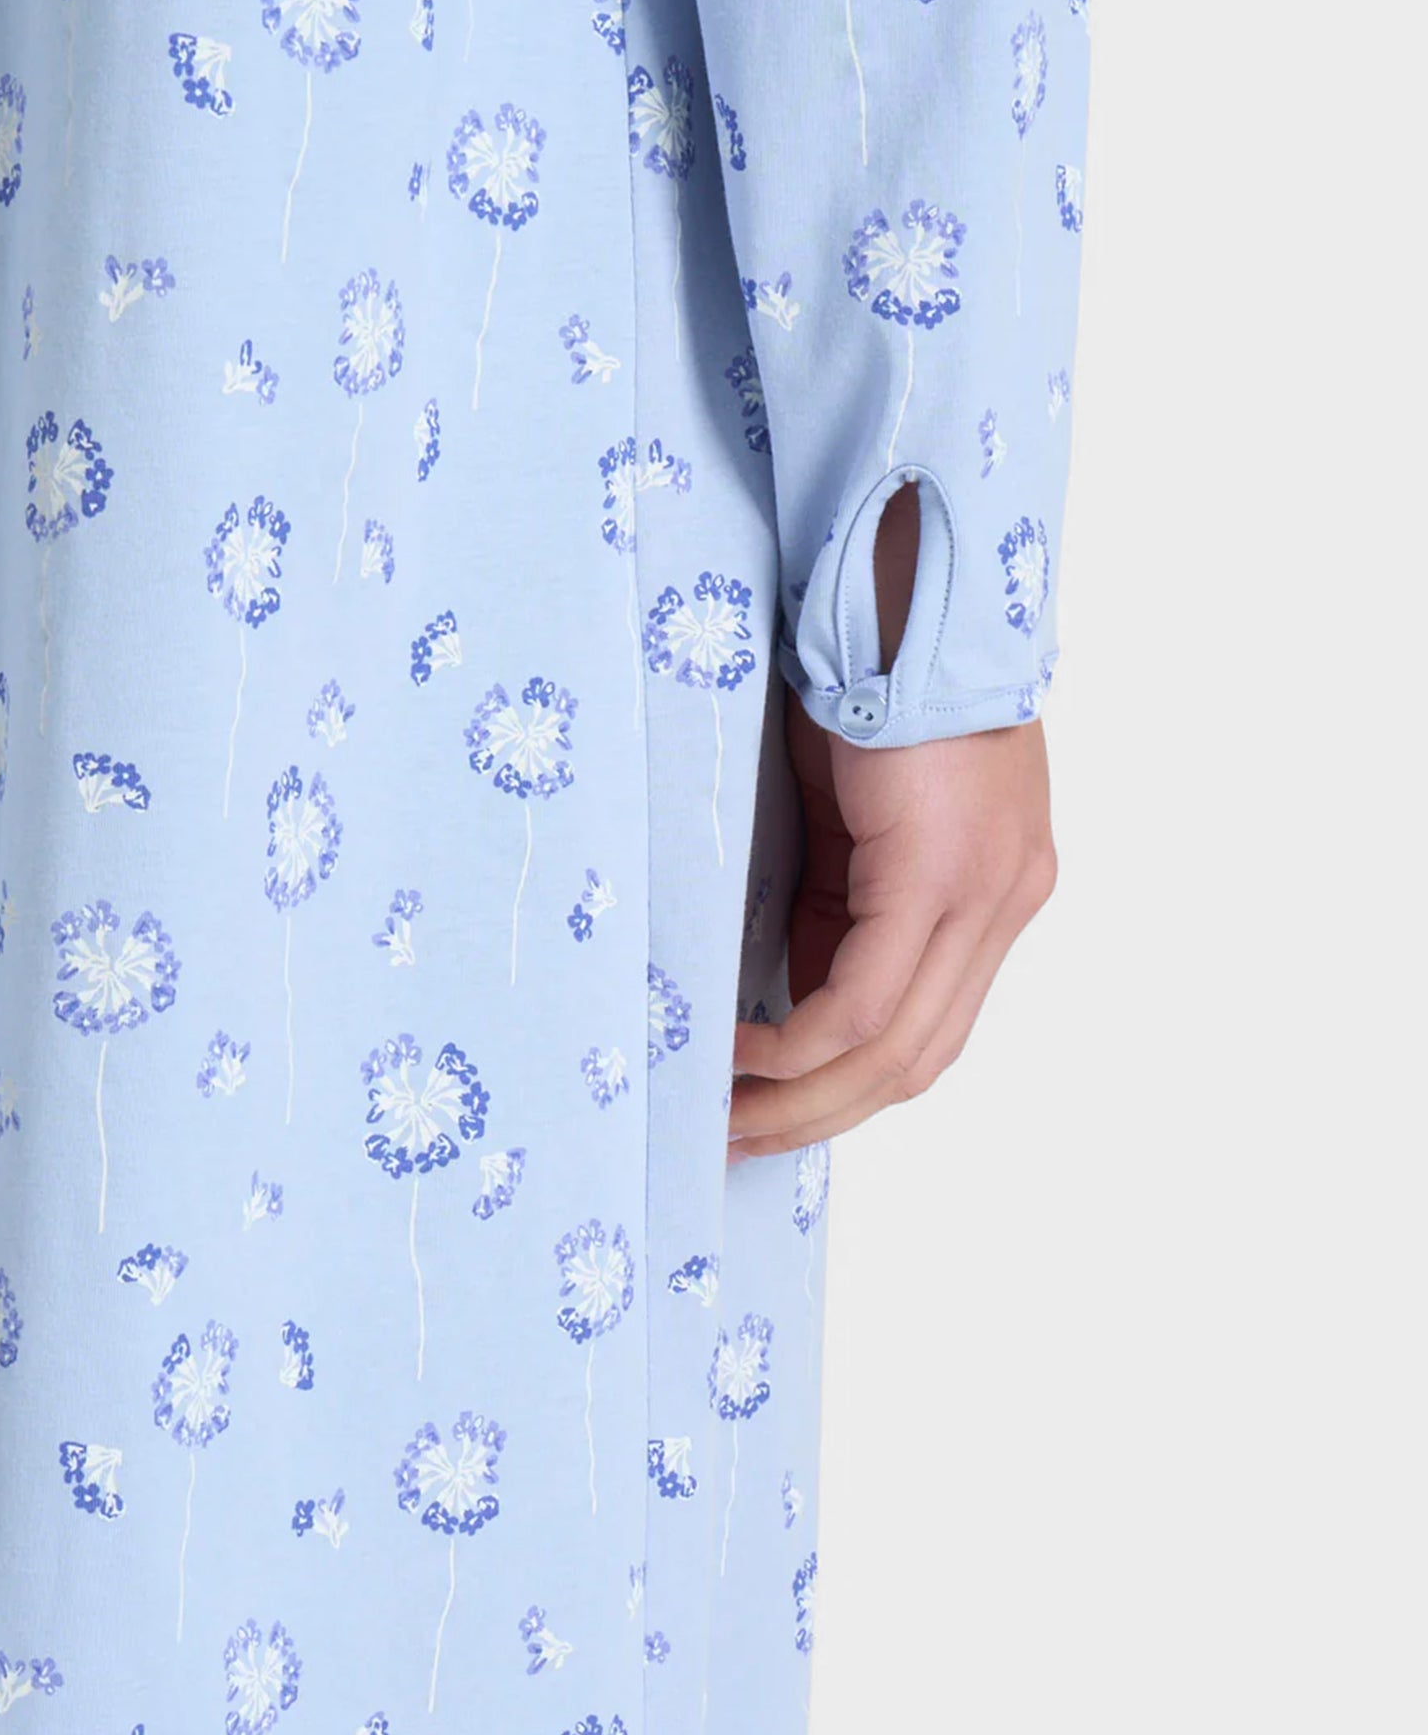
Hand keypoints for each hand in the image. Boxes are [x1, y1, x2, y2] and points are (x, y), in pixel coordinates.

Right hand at [727, 688, 1057, 1157]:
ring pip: (895, 1048)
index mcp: (993, 892)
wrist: (902, 596)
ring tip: (730, 1111)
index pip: (928, 1029)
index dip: (849, 1086)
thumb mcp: (856, 820)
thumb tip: (797, 990)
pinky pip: (864, 1001)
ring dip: (804, 1096)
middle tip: (739, 1138)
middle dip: (820, 1114)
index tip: (771, 1106)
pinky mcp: (944, 877)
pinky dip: (797, 1042)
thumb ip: (842, 904)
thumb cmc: (868, 683)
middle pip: (917, 1060)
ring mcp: (986, 894)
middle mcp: (1004, 903)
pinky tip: (742, 1051)